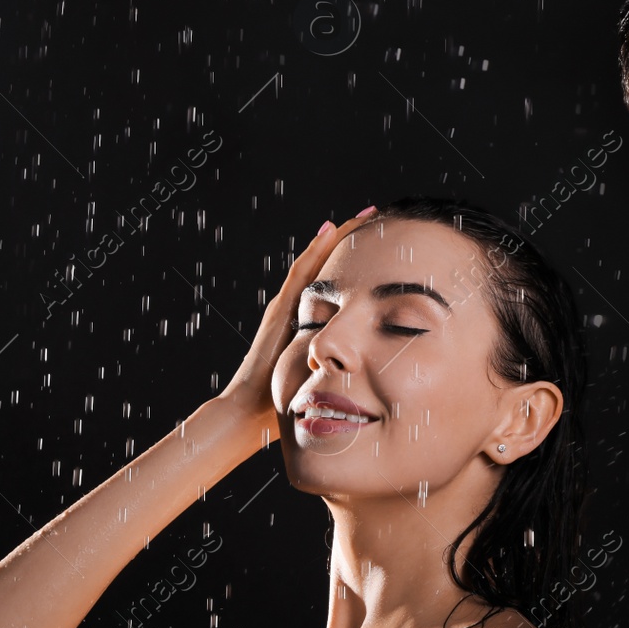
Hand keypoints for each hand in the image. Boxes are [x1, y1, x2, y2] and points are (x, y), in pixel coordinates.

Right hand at [216, 211, 375, 439]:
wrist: (247, 411)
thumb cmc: (282, 404)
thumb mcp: (319, 384)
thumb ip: (338, 378)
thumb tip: (371, 385)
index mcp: (306, 326)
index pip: (335, 288)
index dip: (356, 266)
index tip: (381, 246)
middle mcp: (295, 310)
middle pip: (325, 268)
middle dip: (349, 243)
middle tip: (375, 217)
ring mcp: (285, 307)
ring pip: (314, 262)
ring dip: (336, 238)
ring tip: (361, 215)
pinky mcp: (280, 309)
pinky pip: (301, 273)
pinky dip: (316, 250)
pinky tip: (331, 230)